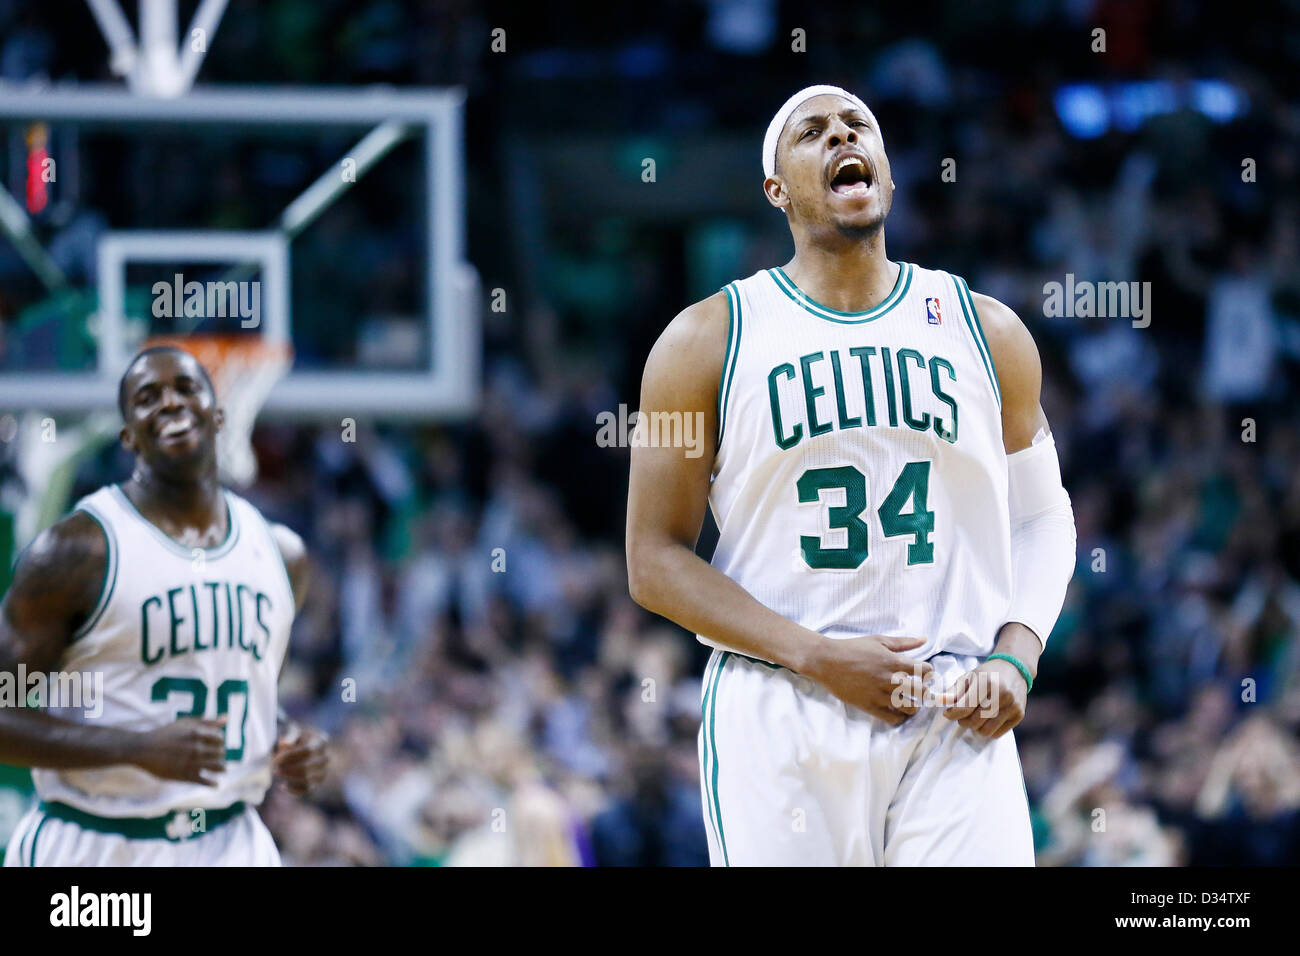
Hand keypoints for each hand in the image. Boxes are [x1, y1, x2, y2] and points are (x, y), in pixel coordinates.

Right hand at [130, 716, 226, 784]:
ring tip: (222, 769)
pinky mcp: (185, 776)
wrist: (143, 749)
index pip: (220, 739)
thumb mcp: (185, 723)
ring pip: (217, 767)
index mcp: (197, 734)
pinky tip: (215, 784)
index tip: (215, 744)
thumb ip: (207, 721)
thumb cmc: (165, 734)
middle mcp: (196, 748)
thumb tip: (226, 718)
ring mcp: (191, 763)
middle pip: (220, 753)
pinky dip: (212, 783)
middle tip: (217, 756)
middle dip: (220, 754)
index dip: (219, 741)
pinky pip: (205, 782)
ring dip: (221, 768)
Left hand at [273, 724, 328, 795]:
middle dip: (288, 769)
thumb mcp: (292, 730)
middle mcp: (325, 757)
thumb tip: (284, 744)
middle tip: (274, 768)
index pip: (307, 751)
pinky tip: (283, 786)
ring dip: (290, 778)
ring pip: (308, 779)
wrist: (301, 745)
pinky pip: (307, 790)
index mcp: (321, 741)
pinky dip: (294, 790)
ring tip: (277, 773)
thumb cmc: (294, 736)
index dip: (290, 757)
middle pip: (307, 767)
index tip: (275, 759)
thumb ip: (289, 735)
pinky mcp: (317, 782)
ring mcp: (323, 771)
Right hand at [801, 635, 932, 725]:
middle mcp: (888, 679)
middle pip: (920, 691)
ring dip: (914, 706)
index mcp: (892, 661)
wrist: (826, 661)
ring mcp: (879, 694)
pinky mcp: (869, 706)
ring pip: (909, 707)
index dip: (928, 672)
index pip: (924, 670)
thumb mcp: (878, 640)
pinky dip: (900, 717)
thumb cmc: (852, 648)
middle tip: (920, 690)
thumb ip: (903, 642)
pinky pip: (893, 719)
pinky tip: (898, 711)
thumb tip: (925, 639)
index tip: (923, 674)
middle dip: (924, 691)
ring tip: (910, 701)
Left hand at [937, 658, 1027, 736]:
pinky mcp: (1019, 714)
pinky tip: (987, 719)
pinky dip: (988, 730)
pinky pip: (997, 733)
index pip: (965, 707)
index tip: (948, 714)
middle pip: (974, 721)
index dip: (952, 714)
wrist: (1014, 669)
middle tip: (962, 715)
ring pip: (985, 730)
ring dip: (975, 727)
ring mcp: (1013, 705)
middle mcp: (1002, 694)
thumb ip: (953, 692)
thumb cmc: (987, 674)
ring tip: (974, 717)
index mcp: (986, 682)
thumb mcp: (968, 677)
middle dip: (963, 721)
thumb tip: (938, 702)